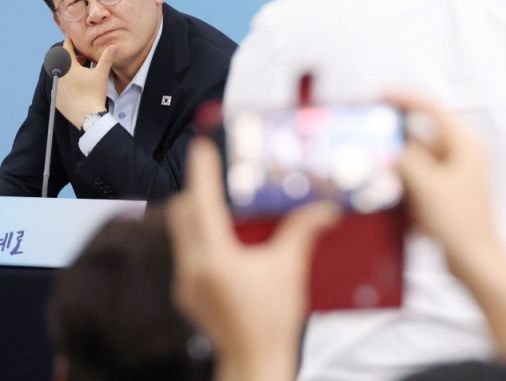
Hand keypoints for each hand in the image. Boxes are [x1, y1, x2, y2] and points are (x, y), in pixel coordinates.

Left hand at [55, 37, 115, 128]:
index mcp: (68, 67)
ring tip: (80, 72)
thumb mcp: (101, 74)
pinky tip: (74, 86)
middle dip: (71, 57)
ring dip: (68, 70)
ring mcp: (56, 87)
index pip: (66, 49)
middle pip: (62, 61)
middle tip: (82, 57)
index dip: (69, 42)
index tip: (70, 37)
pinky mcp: (56, 98)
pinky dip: (65, 82)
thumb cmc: (94, 94)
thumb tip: (114, 47)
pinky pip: (58, 86)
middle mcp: (59, 75)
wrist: (87, 116)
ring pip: (60, 73)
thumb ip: (106, 59)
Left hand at [167, 138, 338, 380]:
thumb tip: (323, 208)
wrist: (255, 363)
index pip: (202, 203)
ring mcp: (186, 283)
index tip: (203, 147)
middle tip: (212, 172)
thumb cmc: (271, 323)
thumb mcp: (290, 270)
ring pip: (181, 233)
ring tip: (221, 201)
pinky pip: (187, 253)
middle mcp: (193, 269)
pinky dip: (201, 237)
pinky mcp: (188, 293)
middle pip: (182, 214)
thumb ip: (302, 232)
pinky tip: (225, 239)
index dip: (203, 171)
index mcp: (215, 259)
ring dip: (197, 213)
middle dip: (196, 190)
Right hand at [388, 91, 498, 273]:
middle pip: (423, 132)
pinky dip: (406, 180)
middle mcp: (463, 152)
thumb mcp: (427, 186)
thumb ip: (406, 159)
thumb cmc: (460, 223)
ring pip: (419, 156)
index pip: (433, 108)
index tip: (379, 96)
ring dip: (399, 160)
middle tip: (369, 132)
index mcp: (466, 143)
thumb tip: (390, 144)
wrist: (476, 262)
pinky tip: (391, 190)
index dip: (405, 98)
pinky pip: (421, 175)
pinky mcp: (448, 190)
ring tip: (374, 162)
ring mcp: (456, 172)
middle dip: (396, 134)